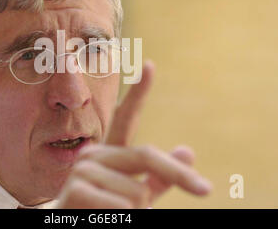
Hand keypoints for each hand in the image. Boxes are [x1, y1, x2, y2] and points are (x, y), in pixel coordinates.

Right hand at [56, 61, 211, 207]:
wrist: (72, 227)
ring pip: (138, 192)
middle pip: (148, 155)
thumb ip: (159, 177)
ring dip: (137, 211)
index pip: (126, 119)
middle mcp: (94, 154)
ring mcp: (83, 170)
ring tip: (112, 214)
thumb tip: (187, 150)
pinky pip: (123, 205)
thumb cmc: (105, 213)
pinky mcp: (76, 190)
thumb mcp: (136, 196)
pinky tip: (102, 218)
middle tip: (206, 189)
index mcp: (109, 154)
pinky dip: (122, 218)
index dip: (139, 93)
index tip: (150, 66)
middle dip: (179, 175)